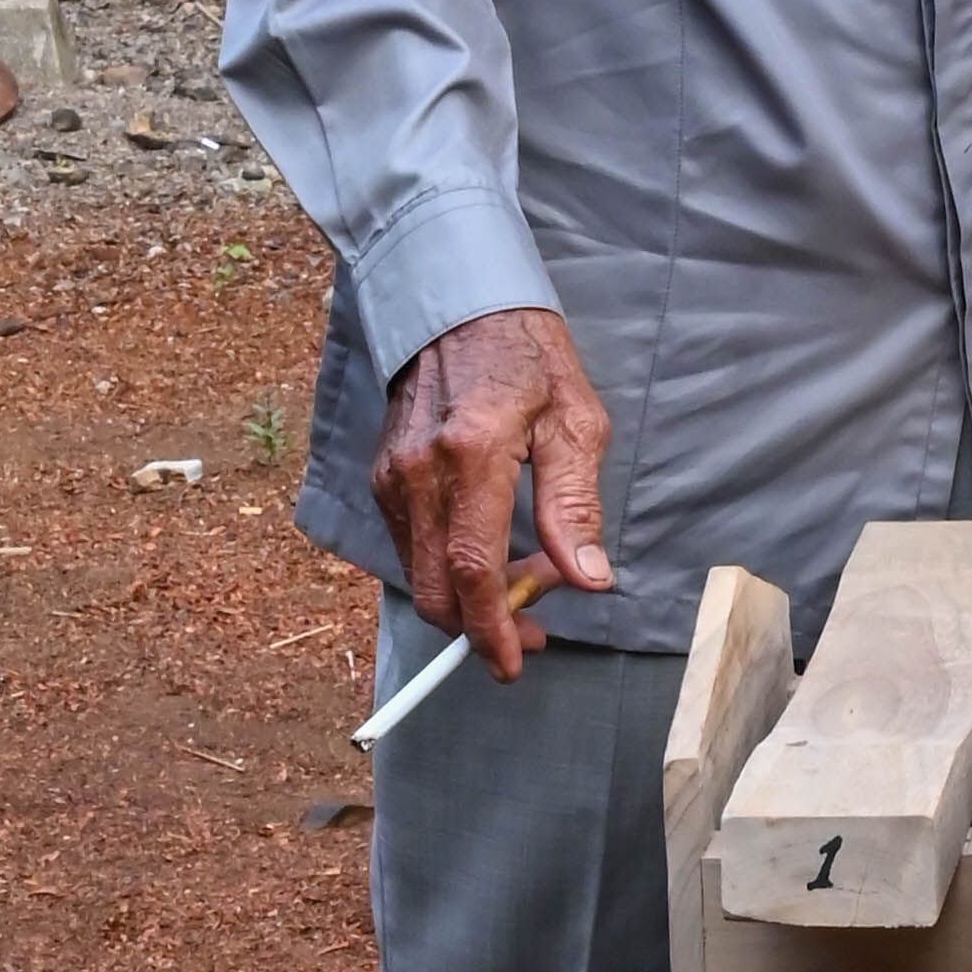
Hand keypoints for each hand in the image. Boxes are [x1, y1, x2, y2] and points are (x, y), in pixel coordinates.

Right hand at [371, 306, 614, 681]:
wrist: (460, 307)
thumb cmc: (529, 359)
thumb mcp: (575, 422)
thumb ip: (576, 506)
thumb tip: (589, 580)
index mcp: (473, 455)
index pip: (474, 570)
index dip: (492, 630)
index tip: (515, 664)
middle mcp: (419, 472)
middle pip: (436, 588)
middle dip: (479, 629)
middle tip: (532, 632)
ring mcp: (392, 476)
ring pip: (420, 574)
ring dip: (467, 599)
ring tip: (524, 579)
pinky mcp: (382, 477)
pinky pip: (411, 547)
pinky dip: (448, 567)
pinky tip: (490, 551)